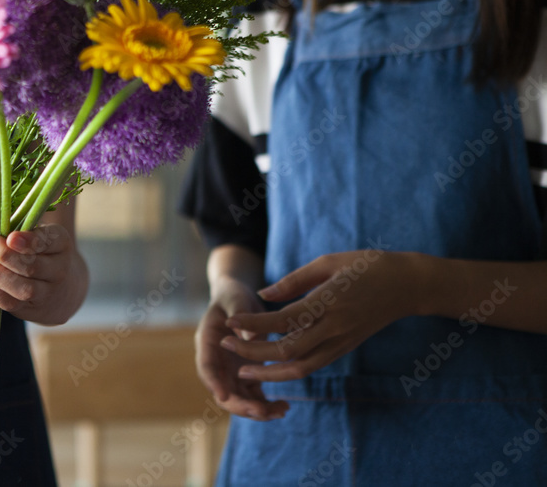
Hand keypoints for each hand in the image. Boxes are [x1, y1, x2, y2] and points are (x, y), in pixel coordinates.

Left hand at [0, 223, 86, 325]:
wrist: (63, 289)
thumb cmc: (42, 253)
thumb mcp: (38, 235)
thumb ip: (16, 228)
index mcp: (61, 244)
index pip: (48, 242)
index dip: (29, 241)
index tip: (10, 237)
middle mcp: (58, 271)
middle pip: (32, 266)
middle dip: (3, 253)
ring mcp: (46, 294)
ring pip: (22, 288)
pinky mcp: (31, 310)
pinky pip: (10, 303)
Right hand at [196, 276, 289, 420]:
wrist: (237, 298)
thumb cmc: (234, 295)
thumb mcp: (236, 299)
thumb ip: (240, 314)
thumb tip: (250, 337)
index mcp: (208, 341)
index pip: (206, 366)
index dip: (213, 382)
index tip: (223, 396)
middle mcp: (217, 361)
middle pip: (223, 391)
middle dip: (240, 405)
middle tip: (262, 412)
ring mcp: (231, 370)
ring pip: (239, 399)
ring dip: (256, 410)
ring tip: (281, 411)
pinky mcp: (246, 374)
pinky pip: (254, 396)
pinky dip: (266, 405)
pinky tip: (284, 407)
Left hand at [222, 249, 423, 382]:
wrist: (409, 286)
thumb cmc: (368, 266)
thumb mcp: (329, 262)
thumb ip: (294, 281)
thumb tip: (263, 295)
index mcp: (329, 302)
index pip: (283, 320)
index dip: (253, 323)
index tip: (230, 321)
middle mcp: (334, 328)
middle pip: (287, 350)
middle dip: (252, 351)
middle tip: (224, 343)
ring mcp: (341, 342)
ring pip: (300, 368)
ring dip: (268, 372)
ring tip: (241, 370)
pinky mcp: (344, 348)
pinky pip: (313, 366)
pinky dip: (288, 371)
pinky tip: (268, 367)